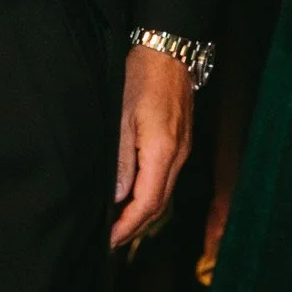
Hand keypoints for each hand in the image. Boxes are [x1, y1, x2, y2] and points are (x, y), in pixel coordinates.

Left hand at [110, 45, 193, 246]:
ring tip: (116, 223)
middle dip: (134, 226)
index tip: (108, 240)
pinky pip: (166, 178)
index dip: (127, 226)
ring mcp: (182, 150)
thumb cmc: (142, 77)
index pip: (147, 203)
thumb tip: (117, 195)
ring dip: (141, 212)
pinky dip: (148, 194)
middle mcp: (178, 156)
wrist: (169, 51)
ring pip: (163, 193)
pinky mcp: (181, 143)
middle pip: (158, 204)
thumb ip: (121, 159)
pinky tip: (131, 195)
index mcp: (163, 152)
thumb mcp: (122, 117)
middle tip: (109, 240)